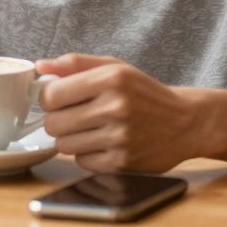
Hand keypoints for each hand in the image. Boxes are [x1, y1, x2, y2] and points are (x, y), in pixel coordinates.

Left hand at [37, 54, 200, 172]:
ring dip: (71, 139)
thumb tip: (40, 66)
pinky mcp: (122, 162)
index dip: (50, 98)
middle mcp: (115, 107)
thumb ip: (75, 64)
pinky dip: (87, 154)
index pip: (51, 95)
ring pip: (64, 145)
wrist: (186, 122)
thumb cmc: (145, 93)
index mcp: (110, 79)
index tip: (59, 99)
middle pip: (53, 123)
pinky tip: (103, 143)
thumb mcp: (115, 67)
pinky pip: (82, 162)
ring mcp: (119, 137)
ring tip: (90, 130)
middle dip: (58, 120)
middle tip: (75, 116)